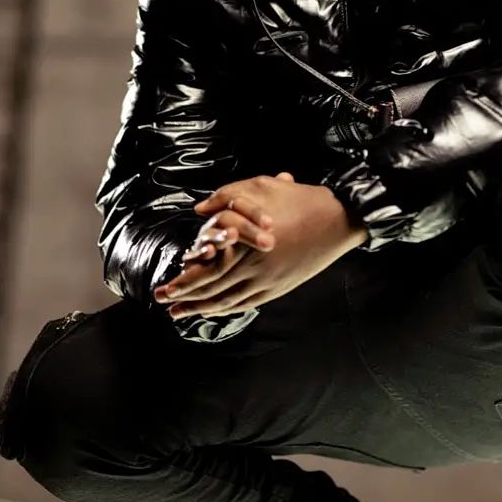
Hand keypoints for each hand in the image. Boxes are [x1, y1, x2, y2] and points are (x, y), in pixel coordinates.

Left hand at [153, 172, 365, 318]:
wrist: (338, 218)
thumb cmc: (299, 200)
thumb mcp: (261, 186)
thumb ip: (227, 196)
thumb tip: (200, 208)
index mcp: (247, 244)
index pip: (207, 270)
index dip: (184, 281)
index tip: (164, 288)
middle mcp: (256, 268)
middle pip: (213, 290)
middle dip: (185, 299)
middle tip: (164, 304)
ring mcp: (270, 281)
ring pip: (229, 301)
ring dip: (202, 309)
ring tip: (181, 314)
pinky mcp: (281, 287)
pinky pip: (249, 303)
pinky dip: (228, 309)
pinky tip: (215, 310)